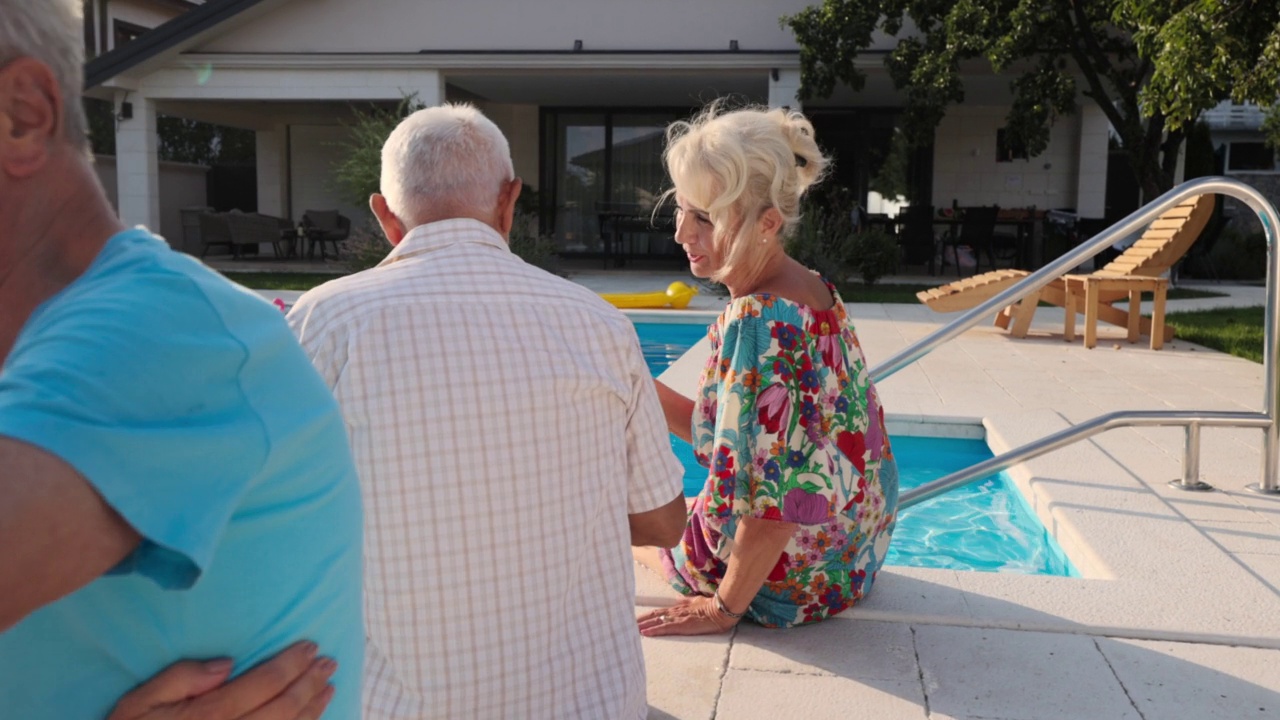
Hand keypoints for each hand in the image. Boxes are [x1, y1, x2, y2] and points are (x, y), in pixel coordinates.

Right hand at [107, 641, 336, 719]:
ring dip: (313, 709)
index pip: (263, 684)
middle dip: (310, 683)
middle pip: (283, 708)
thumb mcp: (138, 703)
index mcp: (207, 716)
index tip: (310, 646)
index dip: (290, 664)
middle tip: (329, 662)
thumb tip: (226, 664)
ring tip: (329, 687)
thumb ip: (180, 678)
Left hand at [636, 595, 738, 636]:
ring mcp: (678, 618)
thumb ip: (685, 602)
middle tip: (625, 624)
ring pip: (656, 621)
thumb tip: (678, 600)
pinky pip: (665, 628)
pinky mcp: (683, 625)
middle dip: (639, 620)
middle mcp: (675, 612)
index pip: (657, 612)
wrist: (720, 609)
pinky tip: (645, 633)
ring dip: (643, 626)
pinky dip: (654, 630)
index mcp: (677, 608)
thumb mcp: (695, 602)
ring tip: (630, 629)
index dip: (645, 616)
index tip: (634, 619)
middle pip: (653, 615)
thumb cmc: (710, 606)